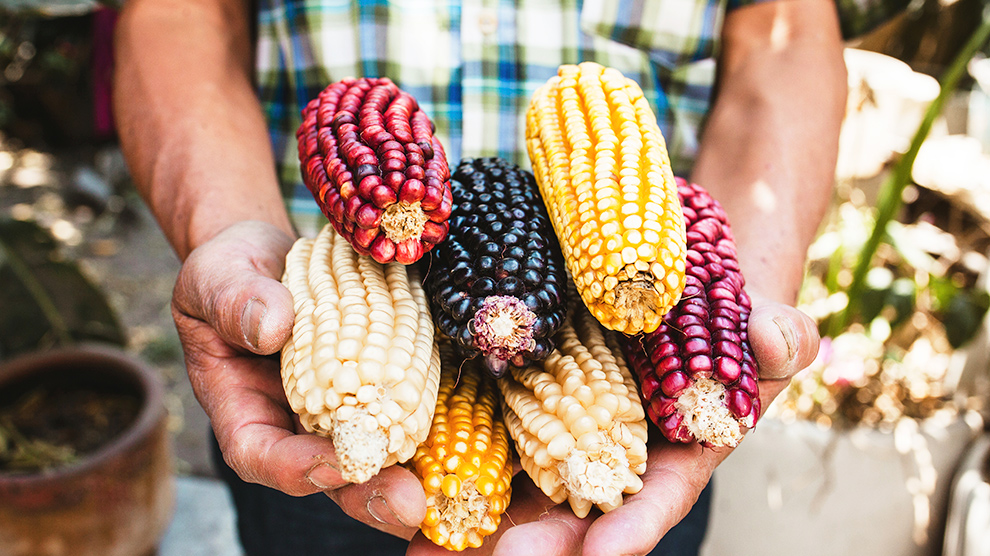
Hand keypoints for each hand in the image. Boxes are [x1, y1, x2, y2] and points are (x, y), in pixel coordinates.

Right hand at [171, 220, 425, 538]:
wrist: (277, 257)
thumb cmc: (232, 270)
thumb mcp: (219, 276)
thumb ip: (235, 301)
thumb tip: (270, 326)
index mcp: (244, 408)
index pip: (260, 454)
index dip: (296, 468)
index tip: (335, 460)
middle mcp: (297, 423)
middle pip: (329, 474)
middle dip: (368, 494)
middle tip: (408, 504)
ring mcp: (343, 411)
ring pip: (375, 457)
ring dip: (410, 476)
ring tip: (442, 488)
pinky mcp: (382, 388)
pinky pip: (406, 414)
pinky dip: (434, 428)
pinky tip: (470, 435)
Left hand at [406, 295, 819, 555]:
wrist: (673, 268)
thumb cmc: (727, 304)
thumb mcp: (762, 318)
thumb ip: (779, 336)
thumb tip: (777, 340)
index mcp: (673, 452)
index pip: (655, 498)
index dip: (631, 526)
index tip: (601, 553)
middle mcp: (608, 453)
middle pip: (571, 511)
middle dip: (533, 544)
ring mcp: (557, 424)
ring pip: (513, 483)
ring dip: (469, 519)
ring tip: (421, 549)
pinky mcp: (515, 392)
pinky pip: (478, 426)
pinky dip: (441, 452)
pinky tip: (401, 475)